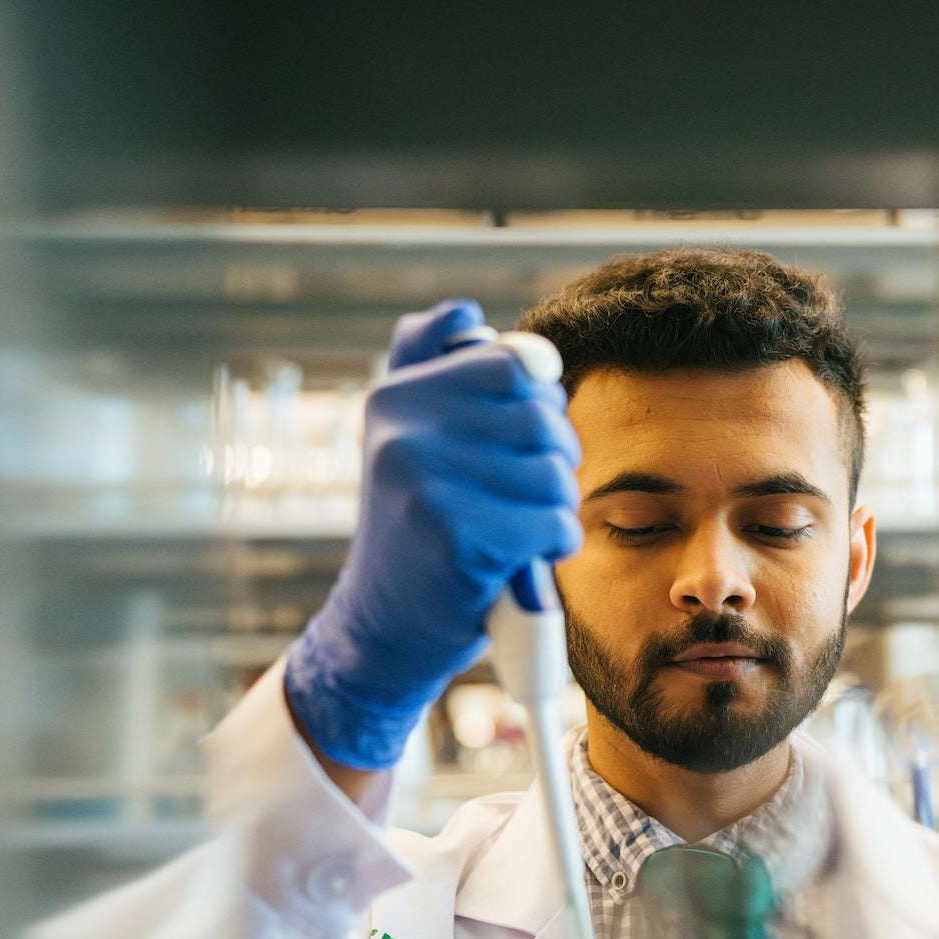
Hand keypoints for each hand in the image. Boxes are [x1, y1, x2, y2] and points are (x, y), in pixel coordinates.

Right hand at [284, 300, 581, 771]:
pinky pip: (554, 524)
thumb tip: (464, 311)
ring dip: (555, 510)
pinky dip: (554, 546)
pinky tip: (521, 561)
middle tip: (520, 498)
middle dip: (553, 463)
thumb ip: (429, 368)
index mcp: (398, 395)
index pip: (514, 366)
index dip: (539, 406)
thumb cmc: (418, 527)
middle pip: (543, 420)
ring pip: (555, 474)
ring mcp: (425, 482)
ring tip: (514, 531)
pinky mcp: (456, 538)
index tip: (519, 444)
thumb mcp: (409, 438)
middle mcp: (403, 429)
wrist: (383, 625)